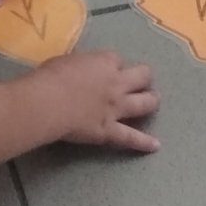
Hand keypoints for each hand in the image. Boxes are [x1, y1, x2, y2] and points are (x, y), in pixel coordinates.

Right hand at [45, 49, 159, 152]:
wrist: (49, 103)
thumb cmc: (50, 78)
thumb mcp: (66, 61)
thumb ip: (78, 66)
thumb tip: (79, 70)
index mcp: (103, 62)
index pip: (117, 60)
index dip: (114, 64)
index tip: (108, 69)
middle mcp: (116, 83)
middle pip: (141, 75)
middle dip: (144, 77)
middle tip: (143, 81)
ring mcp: (116, 108)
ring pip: (144, 103)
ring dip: (152, 101)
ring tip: (154, 100)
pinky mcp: (110, 130)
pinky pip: (131, 137)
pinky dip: (144, 142)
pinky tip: (156, 146)